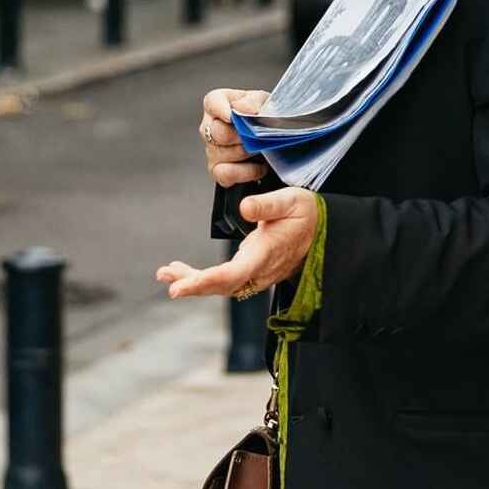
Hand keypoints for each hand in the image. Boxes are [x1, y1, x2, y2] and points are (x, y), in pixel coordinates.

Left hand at [157, 187, 318, 299]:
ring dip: (192, 280)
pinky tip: (182, 271)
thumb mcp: (291, 200)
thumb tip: (244, 208)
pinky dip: (201, 278)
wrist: (323, 230)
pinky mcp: (250, 271)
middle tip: (167, 279)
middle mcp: (259, 270)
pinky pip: (223, 280)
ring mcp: (255, 274)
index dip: (204, 282)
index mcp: (266, 254)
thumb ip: (268, 204)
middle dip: (193, 284)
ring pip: (220, 285)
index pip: (232, 275)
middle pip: (222, 286)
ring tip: (165, 273)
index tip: (180, 288)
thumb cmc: (306, 213)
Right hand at [197, 87, 270, 187]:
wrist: (272, 142)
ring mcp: (211, 151)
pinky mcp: (217, 172)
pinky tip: (259, 166)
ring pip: (225, 153)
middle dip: (242, 135)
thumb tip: (241, 108)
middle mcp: (209, 127)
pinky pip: (227, 174)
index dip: (221, 110)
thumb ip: (253, 101)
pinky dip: (248, 171)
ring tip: (260, 148)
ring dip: (248, 152)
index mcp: (217, 104)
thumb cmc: (262, 118)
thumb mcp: (264, 103)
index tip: (232, 117)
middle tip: (257, 136)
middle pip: (218, 132)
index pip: (212, 102)